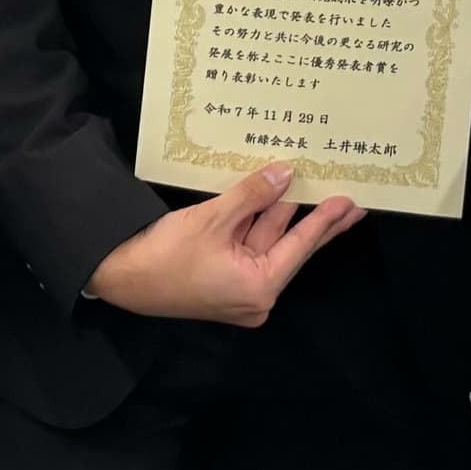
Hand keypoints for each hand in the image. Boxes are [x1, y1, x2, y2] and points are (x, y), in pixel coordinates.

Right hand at [84, 164, 360, 322]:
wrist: (120, 276)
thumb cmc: (166, 254)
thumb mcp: (212, 219)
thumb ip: (252, 196)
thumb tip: (285, 174)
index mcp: (259, 288)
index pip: (299, 247)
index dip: (325, 222)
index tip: (350, 203)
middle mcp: (255, 295)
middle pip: (288, 247)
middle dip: (313, 221)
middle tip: (348, 202)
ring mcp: (238, 289)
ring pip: (266, 243)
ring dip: (282, 215)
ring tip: (310, 189)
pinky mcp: (222, 280)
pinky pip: (248, 246)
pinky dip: (258, 222)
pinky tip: (270, 199)